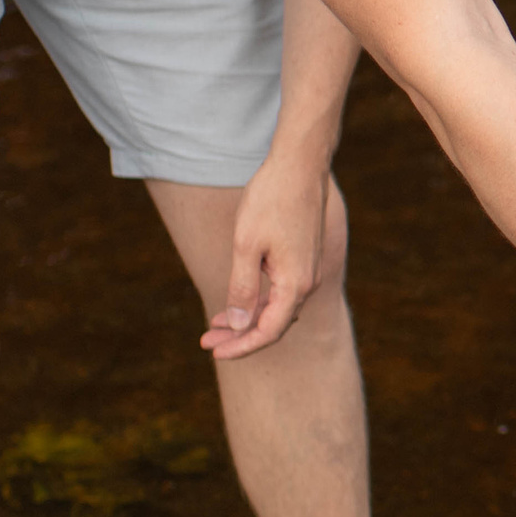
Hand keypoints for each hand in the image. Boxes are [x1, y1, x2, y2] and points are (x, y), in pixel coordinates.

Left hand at [200, 151, 335, 360]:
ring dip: (248, 318)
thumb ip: (242, 288)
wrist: (299, 165)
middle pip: (273, 323)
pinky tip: (240, 299)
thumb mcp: (246, 246)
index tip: (214, 351)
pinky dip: (260, 300)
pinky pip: (282, 291)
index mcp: (295, 284)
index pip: (268, 331)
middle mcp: (307, 282)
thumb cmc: (270, 200)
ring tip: (216, 323)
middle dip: (239, 335)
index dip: (241, 345)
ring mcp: (309, 270)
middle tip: (206, 341)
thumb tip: (240, 325)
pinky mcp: (305, 258)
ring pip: (277, 308)